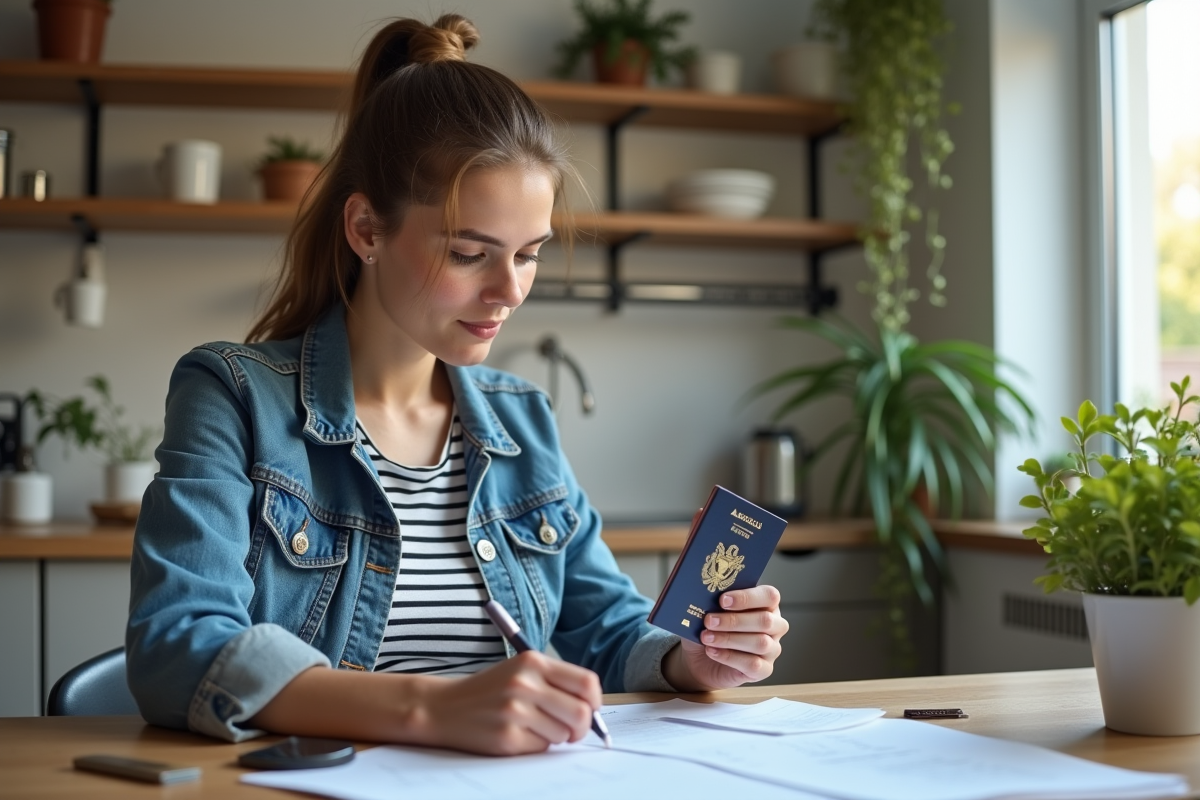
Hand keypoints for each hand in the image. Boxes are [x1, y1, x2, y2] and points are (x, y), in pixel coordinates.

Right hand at [419, 651, 601, 755]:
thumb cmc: (490, 690)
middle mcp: (525, 684)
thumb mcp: (521, 671)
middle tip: (571, 730)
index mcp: (532, 662)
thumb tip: (594, 710)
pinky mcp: (507, 737)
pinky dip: (536, 745)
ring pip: (563, 734)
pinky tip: (517, 734)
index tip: (591, 709)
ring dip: (554, 735)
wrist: (443, 707)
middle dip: (582, 727)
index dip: (595, 701)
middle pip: (581, 713)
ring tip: (532, 726)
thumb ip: (556, 683)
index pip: (586, 682)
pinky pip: (542, 747)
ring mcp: (515, 712)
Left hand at [669, 584, 788, 689]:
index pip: (769, 596)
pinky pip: (753, 664)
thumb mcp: (710, 611)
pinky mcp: (764, 670)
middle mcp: (775, 626)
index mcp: (767, 605)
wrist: (702, 659)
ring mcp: (772, 649)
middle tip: (709, 620)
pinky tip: (712, 651)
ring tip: (706, 637)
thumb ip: (714, 602)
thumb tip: (705, 596)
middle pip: (765, 620)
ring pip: (760, 643)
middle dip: (734, 620)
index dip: (747, 597)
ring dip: (729, 639)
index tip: (723, 600)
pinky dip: (729, 657)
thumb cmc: (712, 628)